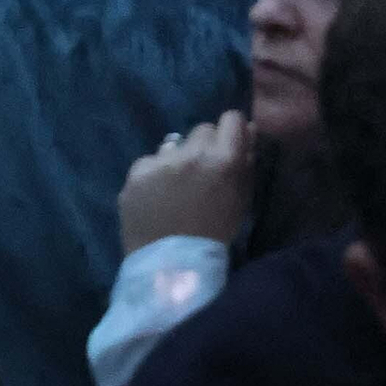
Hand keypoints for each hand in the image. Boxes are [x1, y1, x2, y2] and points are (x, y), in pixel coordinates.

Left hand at [118, 111, 253, 255]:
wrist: (172, 267)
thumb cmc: (215, 235)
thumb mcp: (241, 200)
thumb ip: (246, 163)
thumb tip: (249, 131)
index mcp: (223, 160)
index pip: (232, 118)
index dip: (232, 131)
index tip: (229, 145)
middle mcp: (191, 153)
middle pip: (202, 129)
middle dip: (205, 146)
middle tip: (202, 171)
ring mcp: (160, 162)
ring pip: (174, 144)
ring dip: (178, 158)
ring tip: (175, 187)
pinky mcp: (135, 174)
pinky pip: (149, 162)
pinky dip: (153, 174)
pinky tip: (156, 196)